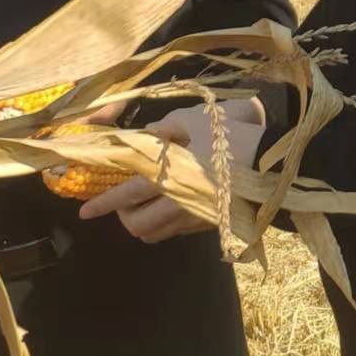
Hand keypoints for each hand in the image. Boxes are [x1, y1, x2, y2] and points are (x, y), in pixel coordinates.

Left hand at [77, 97, 264, 243]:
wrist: (271, 162)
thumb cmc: (228, 136)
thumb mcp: (190, 121)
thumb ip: (159, 130)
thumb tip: (140, 137)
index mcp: (168, 176)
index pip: (126, 194)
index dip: (103, 203)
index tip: (85, 212)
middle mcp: (177, 204)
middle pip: (136, 225)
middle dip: (123, 216)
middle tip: (124, 201)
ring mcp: (193, 218)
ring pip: (154, 234)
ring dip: (143, 223)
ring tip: (147, 204)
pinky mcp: (208, 225)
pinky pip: (176, 232)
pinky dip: (166, 223)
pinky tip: (172, 205)